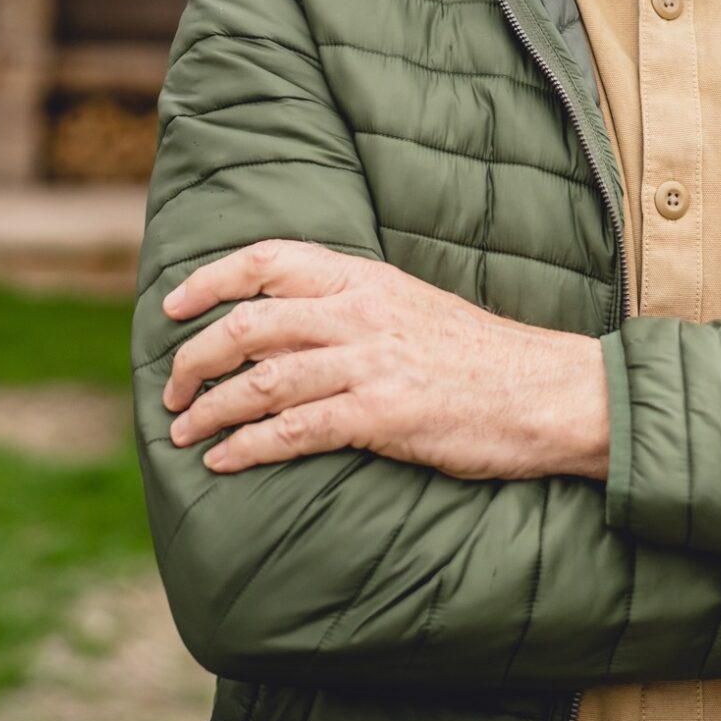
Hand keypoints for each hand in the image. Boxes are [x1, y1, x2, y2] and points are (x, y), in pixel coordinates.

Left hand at [159, 239, 609, 479]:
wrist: (549, 393)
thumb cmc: (481, 359)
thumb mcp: (413, 306)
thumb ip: (354, 306)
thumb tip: (289, 322)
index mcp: (366, 278)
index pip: (268, 260)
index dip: (210, 280)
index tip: (171, 307)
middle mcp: (361, 312)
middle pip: (250, 324)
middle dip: (196, 358)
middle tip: (172, 389)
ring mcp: (371, 363)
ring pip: (262, 381)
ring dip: (211, 409)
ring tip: (184, 432)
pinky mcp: (383, 416)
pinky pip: (294, 430)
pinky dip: (248, 447)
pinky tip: (224, 461)